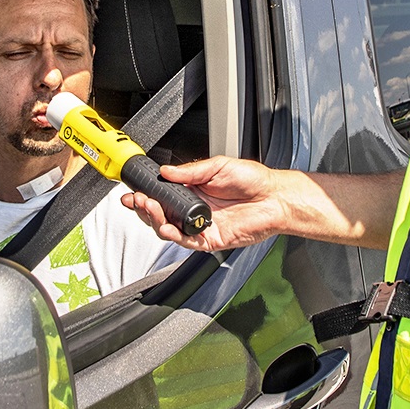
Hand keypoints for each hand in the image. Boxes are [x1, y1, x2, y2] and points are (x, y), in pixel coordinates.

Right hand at [120, 156, 291, 251]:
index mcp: (194, 190)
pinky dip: (174, 236)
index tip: (135, 191)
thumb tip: (166, 171)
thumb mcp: (218, 166)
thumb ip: (190, 170)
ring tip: (150, 209)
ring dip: (155, 221)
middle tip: (139, 201)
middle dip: (145, 209)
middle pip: (161, 214)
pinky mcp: (210, 239)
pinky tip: (166, 227)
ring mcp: (201, 225)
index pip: (163, 194)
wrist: (274, 198)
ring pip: (169, 229)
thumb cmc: (253, 180)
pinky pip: (186, 242)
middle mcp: (194, 209)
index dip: (147, 194)